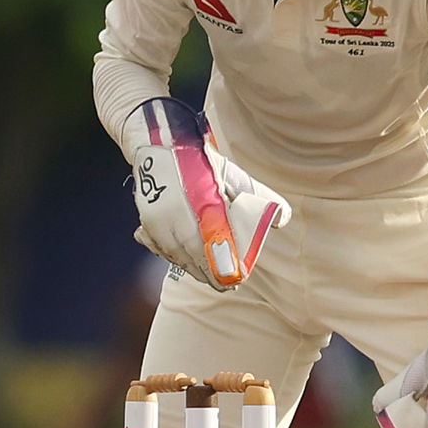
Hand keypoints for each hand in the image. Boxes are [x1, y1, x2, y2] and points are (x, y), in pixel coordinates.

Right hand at [127, 98, 289, 290]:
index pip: (216, 245)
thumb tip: (281, 219)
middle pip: (195, 256)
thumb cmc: (201, 160)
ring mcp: (158, 218)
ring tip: (208, 277)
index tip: (237, 280)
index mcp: (203, 201)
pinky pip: (160, 248)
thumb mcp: (232, 175)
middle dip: (211, 273)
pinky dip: (175, 258)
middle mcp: (178, 213)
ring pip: (177, 255)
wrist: (160, 143)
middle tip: (226, 285)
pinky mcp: (146, 221)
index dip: (226, 266)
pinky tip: (186, 262)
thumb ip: (257, 196)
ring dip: (193, 269)